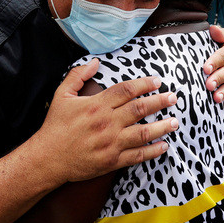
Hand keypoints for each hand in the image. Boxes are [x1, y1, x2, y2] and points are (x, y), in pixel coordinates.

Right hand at [36, 59, 178, 184]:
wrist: (48, 158)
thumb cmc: (55, 126)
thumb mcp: (62, 95)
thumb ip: (78, 75)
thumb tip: (95, 62)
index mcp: (96, 105)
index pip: (126, 90)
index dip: (144, 84)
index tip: (157, 81)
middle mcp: (107, 123)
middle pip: (140, 108)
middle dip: (160, 101)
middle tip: (173, 97)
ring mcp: (111, 143)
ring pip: (144, 132)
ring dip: (162, 126)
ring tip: (175, 122)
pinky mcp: (112, 161)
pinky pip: (138, 155)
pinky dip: (153, 151)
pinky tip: (163, 146)